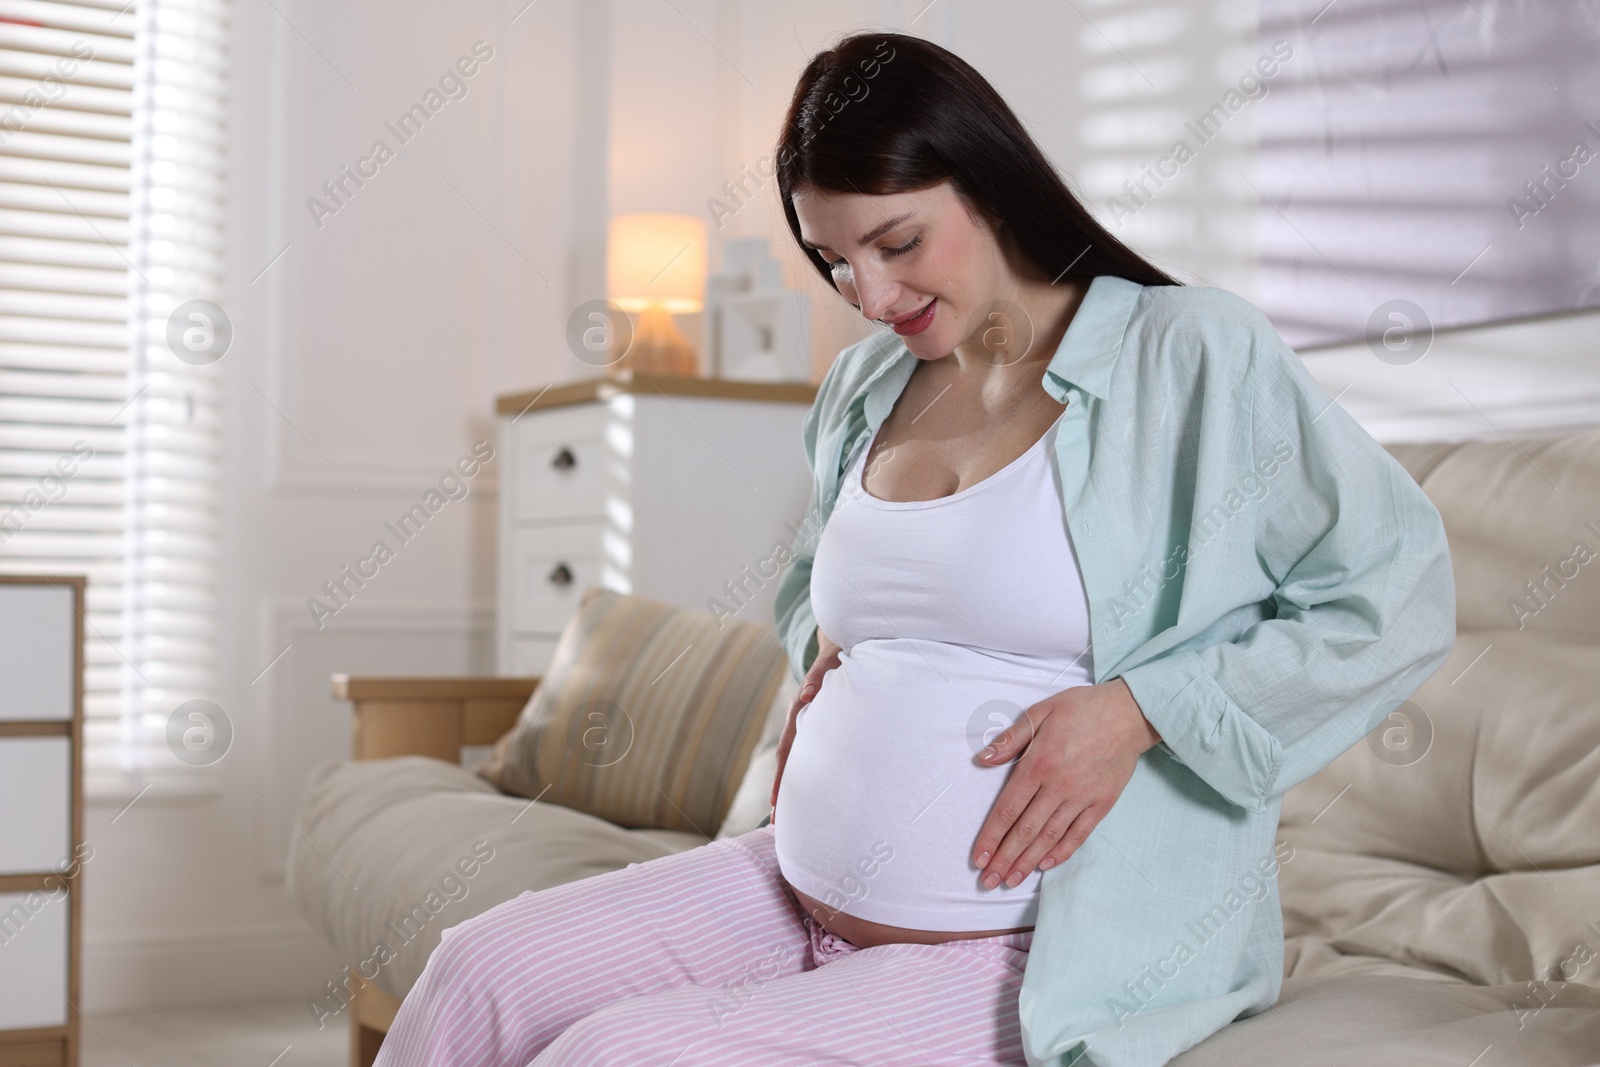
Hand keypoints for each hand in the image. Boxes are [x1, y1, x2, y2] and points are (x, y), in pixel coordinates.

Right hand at [769, 628, 842, 823]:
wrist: (843, 647)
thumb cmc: (838, 656)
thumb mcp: (829, 663)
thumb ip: (818, 676)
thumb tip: (806, 694)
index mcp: (799, 714)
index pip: (788, 751)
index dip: (782, 778)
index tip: (776, 805)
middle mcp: (801, 724)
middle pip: (790, 764)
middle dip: (783, 794)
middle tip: (775, 826)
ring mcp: (811, 729)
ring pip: (801, 763)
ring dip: (795, 789)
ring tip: (789, 820)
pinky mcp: (823, 731)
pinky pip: (814, 757)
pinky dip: (811, 777)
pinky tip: (816, 795)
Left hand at [971, 678, 1160, 888]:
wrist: (1129, 713)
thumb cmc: (1081, 709)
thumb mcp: (1040, 712)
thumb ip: (1011, 739)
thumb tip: (982, 759)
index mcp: (1039, 764)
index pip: (1008, 808)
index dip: (991, 836)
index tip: (978, 858)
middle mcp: (1059, 786)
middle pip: (1026, 830)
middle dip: (1004, 858)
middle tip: (989, 881)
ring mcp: (1082, 797)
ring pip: (1049, 837)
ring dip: (1028, 861)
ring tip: (1011, 880)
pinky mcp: (1102, 803)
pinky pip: (1079, 834)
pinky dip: (1061, 852)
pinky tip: (1046, 865)